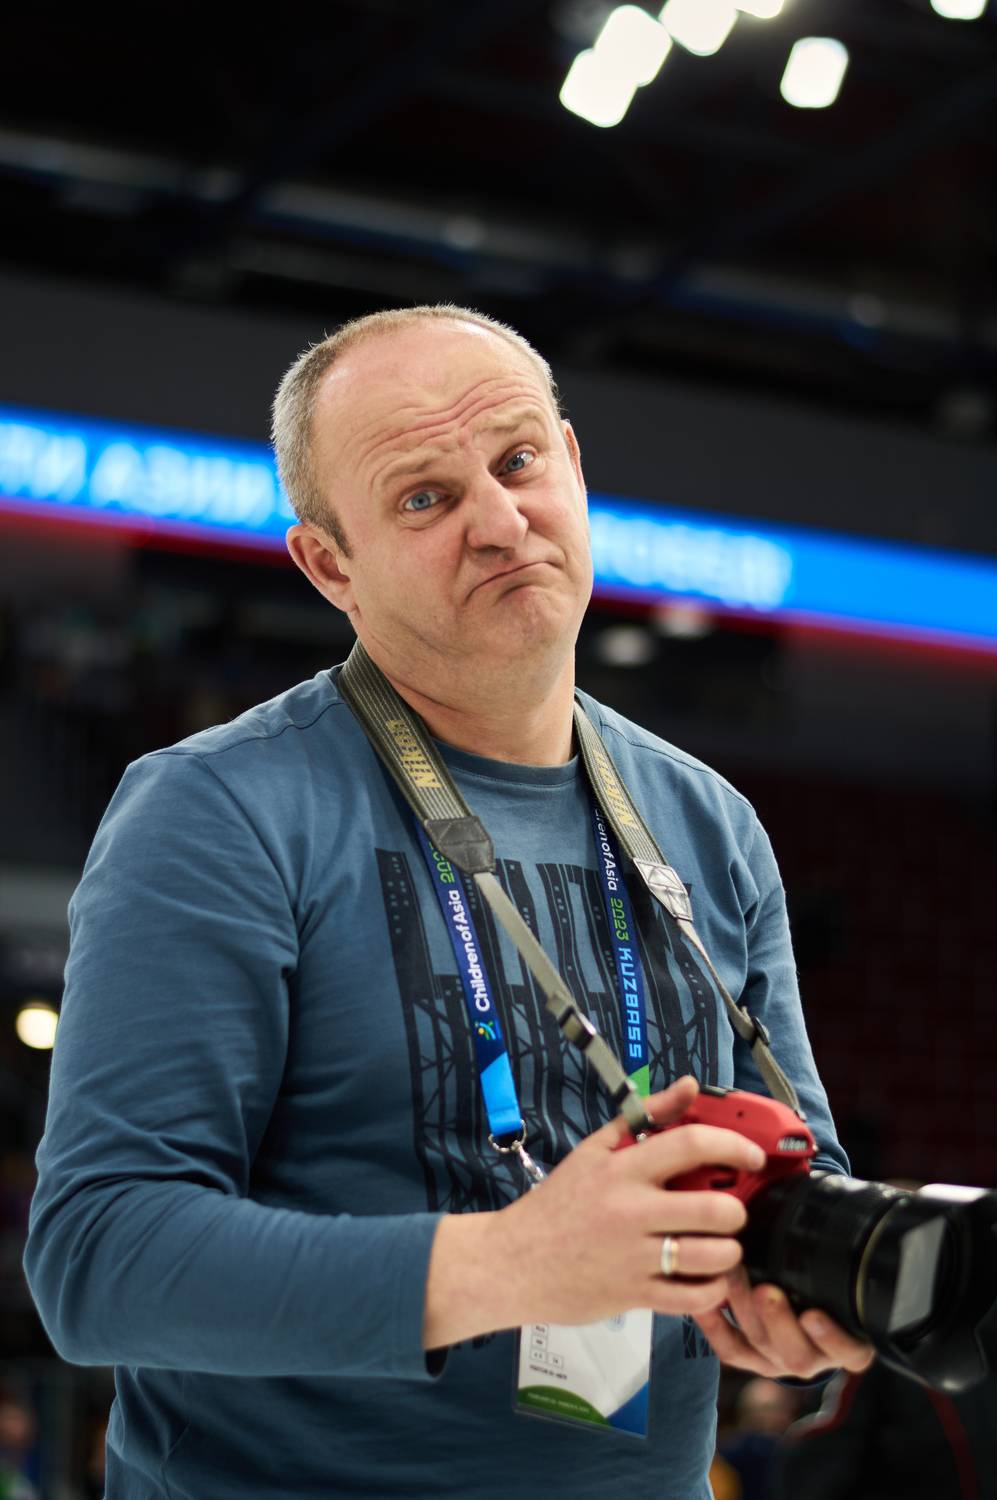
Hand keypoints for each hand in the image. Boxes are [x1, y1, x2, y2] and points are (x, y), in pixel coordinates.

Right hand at [493, 1075, 764, 1327]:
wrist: (511, 1261)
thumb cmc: (557, 1203)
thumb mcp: (595, 1150)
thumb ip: (646, 1116)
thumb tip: (689, 1085)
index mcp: (622, 1169)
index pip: (691, 1144)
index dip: (734, 1145)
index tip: (752, 1156)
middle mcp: (631, 1211)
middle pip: (715, 1209)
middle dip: (736, 1210)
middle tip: (730, 1211)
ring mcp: (634, 1257)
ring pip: (712, 1256)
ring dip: (729, 1252)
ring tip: (720, 1245)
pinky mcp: (634, 1296)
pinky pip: (694, 1298)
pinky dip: (712, 1289)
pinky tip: (705, 1277)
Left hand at [694, 1265, 875, 1379]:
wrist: (807, 1317)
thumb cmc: (829, 1288)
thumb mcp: (843, 1278)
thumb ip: (840, 1259)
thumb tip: (837, 1206)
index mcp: (846, 1344)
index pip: (849, 1352)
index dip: (832, 1338)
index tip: (813, 1315)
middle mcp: (814, 1358)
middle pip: (797, 1353)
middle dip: (777, 1321)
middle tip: (765, 1292)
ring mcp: (780, 1361)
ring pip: (760, 1345)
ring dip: (743, 1310)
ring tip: (732, 1277)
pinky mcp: (751, 1359)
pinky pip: (731, 1349)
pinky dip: (714, 1325)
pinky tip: (704, 1298)